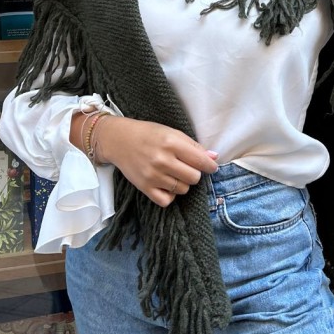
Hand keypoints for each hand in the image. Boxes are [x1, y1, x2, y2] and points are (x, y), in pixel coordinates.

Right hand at [72, 114, 218, 208]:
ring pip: (183, 190)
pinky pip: (167, 201)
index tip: (210, 166)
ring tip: (174, 173)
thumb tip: (214, 157)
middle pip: (194, 178)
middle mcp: (162, 160)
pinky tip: (167, 185)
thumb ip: (194, 146)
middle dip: (194, 173)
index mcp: (171, 143)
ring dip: (182, 183)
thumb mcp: (172, 133)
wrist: (119, 140)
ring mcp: (153, 176)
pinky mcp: (144, 188)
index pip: (200, 161)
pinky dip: (170, 195)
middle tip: (186, 167)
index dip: (210, 166)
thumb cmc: (149, 134)